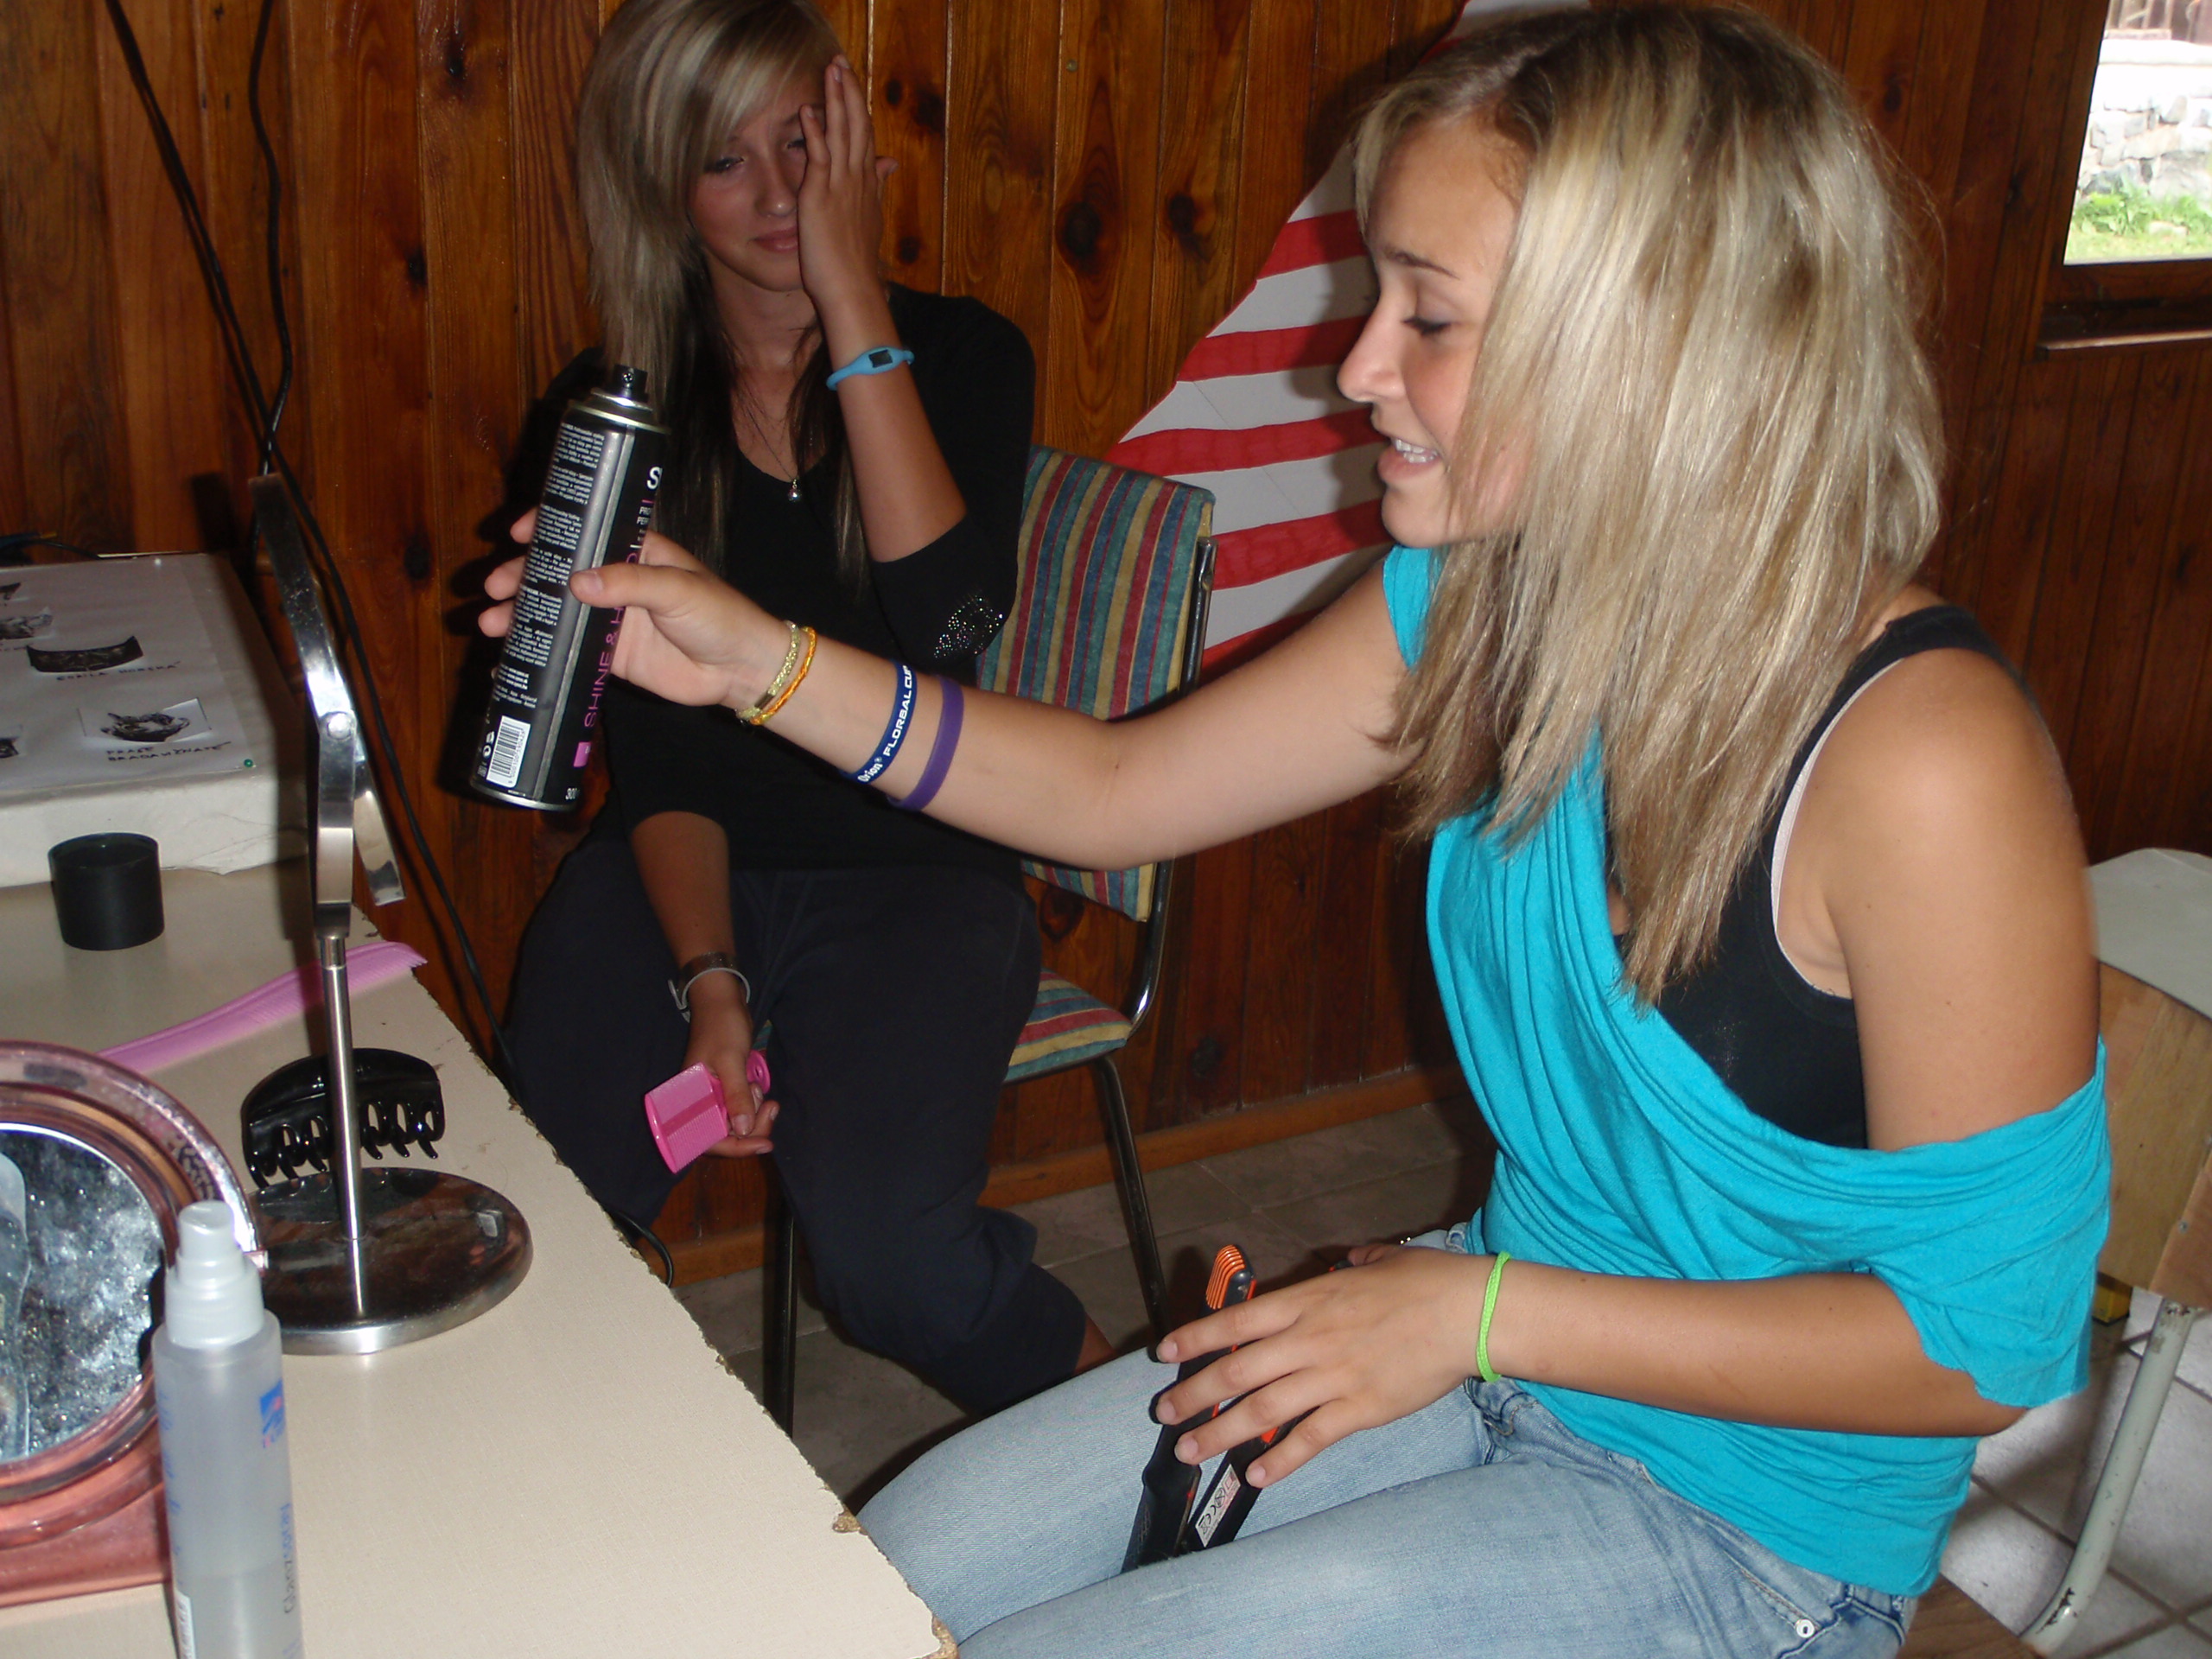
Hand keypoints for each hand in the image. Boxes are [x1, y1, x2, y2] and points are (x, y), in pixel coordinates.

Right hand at [479, 512, 785, 710]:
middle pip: (559, 571)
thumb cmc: (719, 615)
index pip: (586, 529)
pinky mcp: (610, 653)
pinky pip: (567, 649)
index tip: (520, 533)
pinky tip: (513, 656)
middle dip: (522, 577)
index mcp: (634, 550)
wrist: (739, 669)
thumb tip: (576, 582)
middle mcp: (616, 580)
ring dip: (523, 614)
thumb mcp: (677, 589)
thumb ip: (628, 584)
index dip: (550, 528)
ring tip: (492, 622)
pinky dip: (539, 651)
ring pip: (557, 610)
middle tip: (495, 588)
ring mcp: (610, 617)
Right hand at [681, 980, 777, 1156]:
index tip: (765, 1144)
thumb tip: (742, 1130)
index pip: (708, 1139)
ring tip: (763, 1091)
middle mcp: (699, 1102)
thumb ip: (735, 1096)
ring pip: (735, 1123)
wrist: (723, 999)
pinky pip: (740, 1108)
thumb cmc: (722, 1025)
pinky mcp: (725, 1088)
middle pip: (724, 1135)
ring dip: (754, 1114)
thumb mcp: (731, 1060)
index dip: (736, 1147)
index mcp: (690, 1098)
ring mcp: (712, 1096)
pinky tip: (759, 1087)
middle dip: (751, 1128)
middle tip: (772, 1109)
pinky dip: (753, 1104)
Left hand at [796, 57, 896, 323]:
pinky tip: (809, 109)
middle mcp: (857, 180)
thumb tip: (891, 164)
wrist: (853, 289)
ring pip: (842, 133)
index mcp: (867, 186)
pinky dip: (815, 132)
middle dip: (849, 92)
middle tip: (840, 62)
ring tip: (830, 69)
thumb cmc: (856, 265)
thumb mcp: (871, 220)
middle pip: (857, 126)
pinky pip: (819, 157)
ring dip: (836, 100)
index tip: (851, 84)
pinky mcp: (821, 196)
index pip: (864, 138)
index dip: (857, 109)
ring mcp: (841, 186)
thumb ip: (878, 188)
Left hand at [1151, 1244, 1488, 1487]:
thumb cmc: (1428, 1281)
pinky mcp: (1360, 1409)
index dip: (1196, 1338)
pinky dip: (1281, 1459)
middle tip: (1163, 1412)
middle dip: (1194, 1394)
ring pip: (1262, 1409)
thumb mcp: (1379, 1259)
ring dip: (1220, 1431)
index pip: (1236, 1321)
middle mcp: (1310, 1339)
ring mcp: (1333, 1376)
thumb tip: (1346, 1258)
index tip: (1166, 1353)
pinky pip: (1310, 1438)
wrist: (1470, 1312)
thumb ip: (1354, 1262)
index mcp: (1309, 1300)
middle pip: (1237, 1371)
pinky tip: (1256, 1474)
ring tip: (1190, 1449)